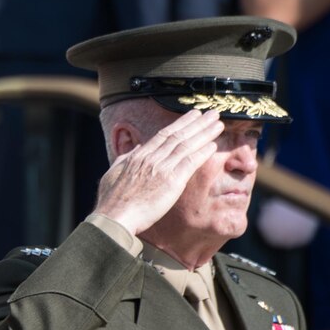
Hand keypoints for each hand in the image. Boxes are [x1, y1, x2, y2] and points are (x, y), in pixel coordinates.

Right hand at [93, 110, 222, 235]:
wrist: (115, 216)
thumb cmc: (111, 200)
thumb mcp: (113, 173)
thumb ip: (126, 160)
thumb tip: (135, 149)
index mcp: (138, 156)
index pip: (163, 135)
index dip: (180, 124)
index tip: (193, 116)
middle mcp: (151, 158)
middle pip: (177, 135)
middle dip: (196, 123)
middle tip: (212, 114)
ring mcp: (161, 168)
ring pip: (186, 145)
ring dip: (204, 133)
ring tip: (218, 124)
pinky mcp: (171, 182)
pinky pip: (190, 163)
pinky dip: (202, 152)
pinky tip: (213, 145)